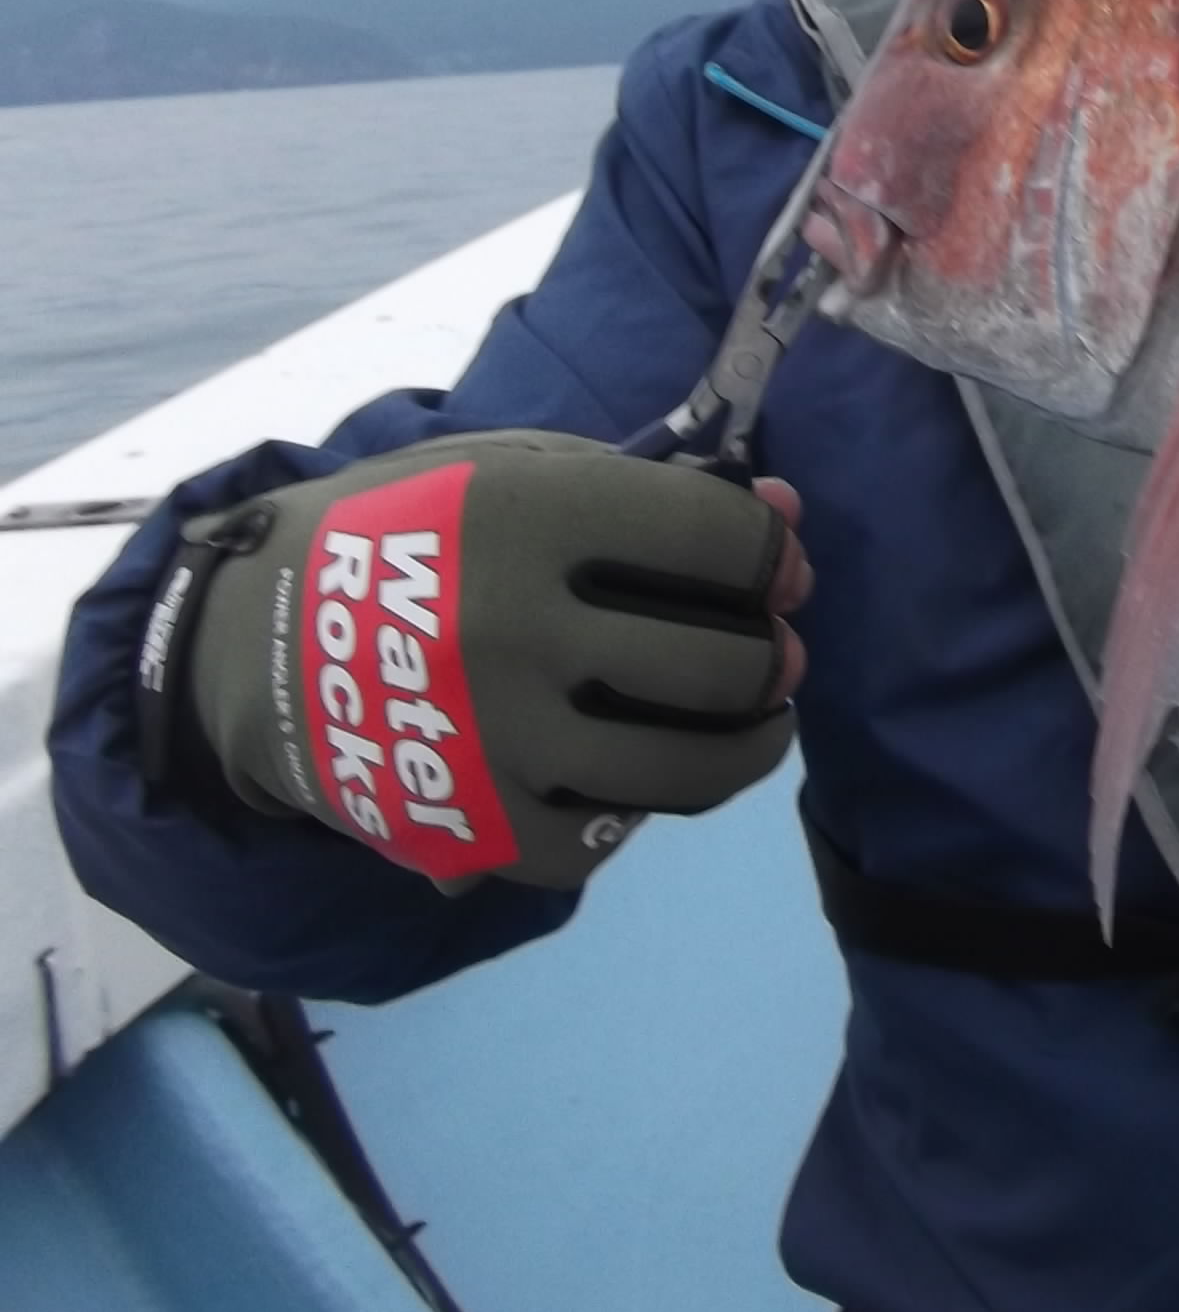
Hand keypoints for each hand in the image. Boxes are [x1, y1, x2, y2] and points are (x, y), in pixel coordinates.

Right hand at [167, 430, 804, 890]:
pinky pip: (601, 838)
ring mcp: (492, 738)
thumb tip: (789, 513)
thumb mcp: (515, 473)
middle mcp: (513, 630)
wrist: (255, 639)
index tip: (777, 571)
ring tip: (755, 722)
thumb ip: (653, 491)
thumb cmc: (411, 533)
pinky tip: (647, 774)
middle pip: (722, 666)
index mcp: (527, 518)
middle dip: (771, 660)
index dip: (771, 557)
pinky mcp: (467, 825)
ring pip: (685, 768)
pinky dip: (638, 809)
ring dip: (746, 745)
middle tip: (776, 656)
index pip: (718, 541)